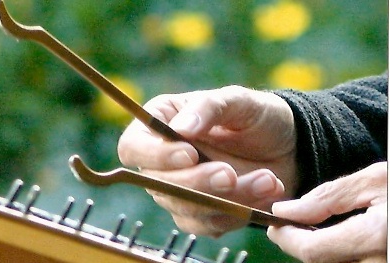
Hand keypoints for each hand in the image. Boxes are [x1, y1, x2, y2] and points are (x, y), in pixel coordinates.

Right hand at [118, 86, 296, 235]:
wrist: (287, 145)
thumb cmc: (256, 116)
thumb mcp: (238, 100)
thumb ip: (208, 108)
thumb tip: (180, 128)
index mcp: (162, 124)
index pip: (133, 147)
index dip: (154, 155)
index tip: (189, 154)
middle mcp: (165, 161)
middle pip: (157, 184)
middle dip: (195, 182)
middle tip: (230, 174)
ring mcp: (182, 189)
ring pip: (186, 208)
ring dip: (226, 199)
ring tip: (266, 180)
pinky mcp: (204, 212)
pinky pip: (209, 224)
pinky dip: (237, 213)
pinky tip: (265, 192)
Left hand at [267, 162, 386, 262]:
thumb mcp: (375, 180)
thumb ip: (329, 197)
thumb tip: (287, 210)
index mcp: (375, 236)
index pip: (313, 250)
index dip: (287, 239)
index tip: (274, 225)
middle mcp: (382, 262)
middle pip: (321, 262)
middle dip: (300, 245)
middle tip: (291, 226)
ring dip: (318, 251)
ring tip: (311, 229)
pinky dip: (337, 254)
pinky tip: (336, 239)